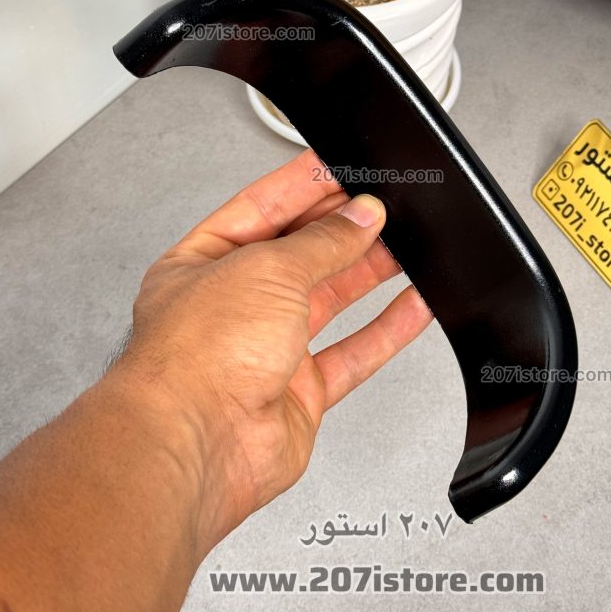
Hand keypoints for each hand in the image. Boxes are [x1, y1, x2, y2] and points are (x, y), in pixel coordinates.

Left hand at [112, 149, 432, 553]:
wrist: (197, 445)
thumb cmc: (196, 357)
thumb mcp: (266, 270)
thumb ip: (321, 242)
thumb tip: (360, 216)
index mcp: (201, 264)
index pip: (260, 210)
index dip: (303, 186)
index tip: (342, 167)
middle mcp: (231, 306)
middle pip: (299, 255)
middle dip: (342, 229)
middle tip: (384, 207)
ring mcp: (264, 350)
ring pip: (329, 301)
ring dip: (368, 272)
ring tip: (407, 247)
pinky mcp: (298, 393)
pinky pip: (353, 353)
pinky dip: (387, 330)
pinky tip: (413, 307)